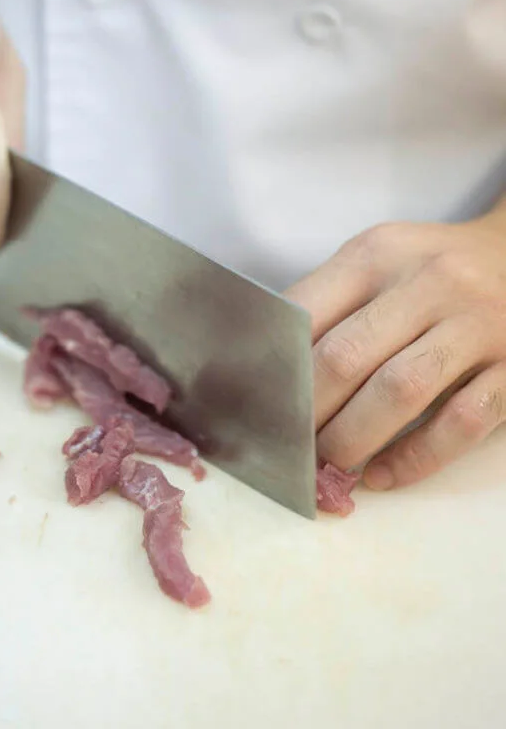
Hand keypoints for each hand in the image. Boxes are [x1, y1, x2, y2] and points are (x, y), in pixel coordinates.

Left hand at [284, 207, 505, 489]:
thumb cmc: (434, 268)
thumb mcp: (381, 260)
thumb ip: (332, 302)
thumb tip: (270, 366)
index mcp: (378, 254)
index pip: (307, 313)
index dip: (274, 368)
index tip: (254, 405)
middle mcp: (428, 283)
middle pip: (346, 357)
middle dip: (307, 414)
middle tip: (287, 448)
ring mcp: (477, 324)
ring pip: (400, 392)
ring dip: (353, 439)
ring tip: (328, 469)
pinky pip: (460, 422)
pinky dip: (415, 458)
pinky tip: (383, 475)